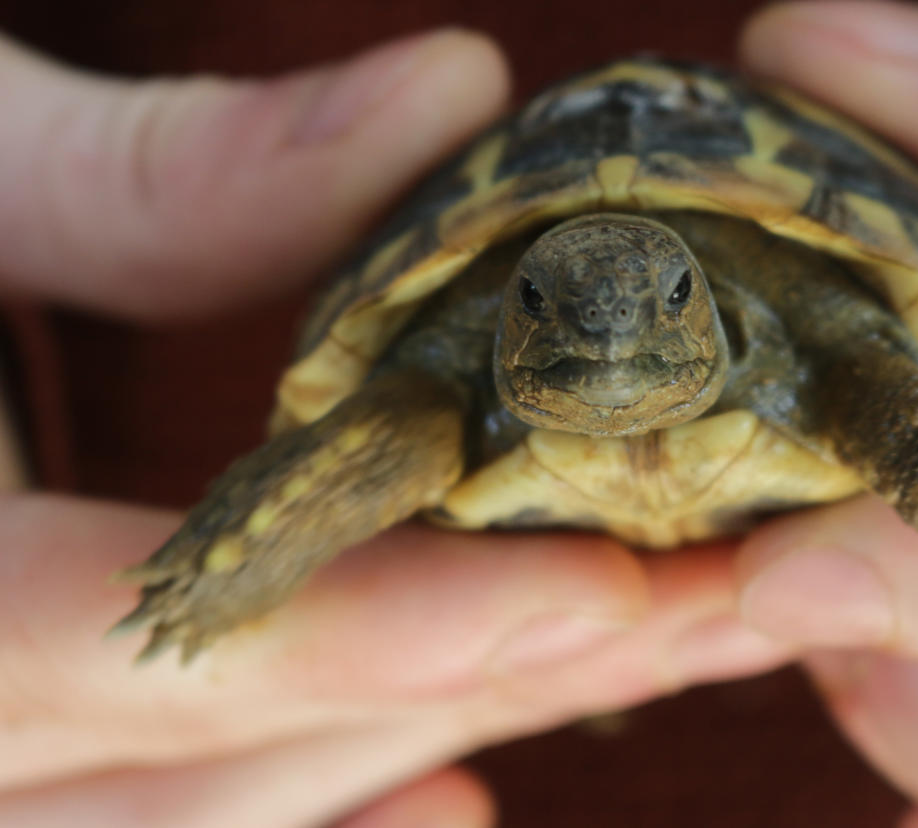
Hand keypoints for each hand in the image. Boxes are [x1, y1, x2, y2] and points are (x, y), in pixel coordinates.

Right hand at [0, 34, 788, 826]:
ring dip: (425, 731)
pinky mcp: (13, 727)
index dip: (366, 634)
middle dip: (469, 687)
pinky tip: (456, 794)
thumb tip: (451, 92)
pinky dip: (313, 811)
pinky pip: (156, 821)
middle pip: (198, 763)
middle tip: (704, 614)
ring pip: (198, 813)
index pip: (101, 646)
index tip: (608, 596)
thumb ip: (161, 168)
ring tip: (631, 656)